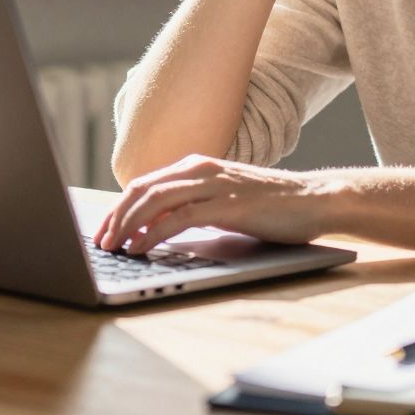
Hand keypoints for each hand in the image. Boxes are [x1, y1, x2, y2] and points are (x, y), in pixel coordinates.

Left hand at [94, 155, 343, 254]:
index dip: (118, 208)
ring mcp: (214, 185)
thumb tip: (156, 229)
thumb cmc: (272, 206)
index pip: (145, 184)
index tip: (104, 230)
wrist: (315, 199)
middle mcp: (200, 169)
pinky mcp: (227, 205)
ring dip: (127, 225)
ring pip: (154, 200)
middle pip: (141, 189)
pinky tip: (140, 248)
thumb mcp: (224, 202)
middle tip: (100, 242)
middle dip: (115, 217)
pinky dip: (153, 233)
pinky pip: (179, 218)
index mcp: (197, 166)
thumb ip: (192, 208)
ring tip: (113, 247)